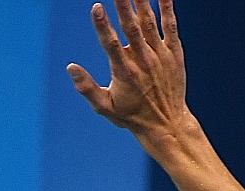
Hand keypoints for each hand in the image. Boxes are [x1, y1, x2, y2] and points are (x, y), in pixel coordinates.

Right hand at [66, 0, 188, 138]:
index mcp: (125, 73)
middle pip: (131, 27)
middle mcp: (143, 61)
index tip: (96, 7)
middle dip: (123, 4)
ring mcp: (160, 56)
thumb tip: (70, 67)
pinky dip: (167, 9)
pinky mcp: (174, 54)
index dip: (103, 25)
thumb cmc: (133, 116)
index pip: (111, 45)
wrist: (168, 124)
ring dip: (141, 1)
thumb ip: (87, 88)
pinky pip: (170, 27)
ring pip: (149, 22)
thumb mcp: (106, 107)